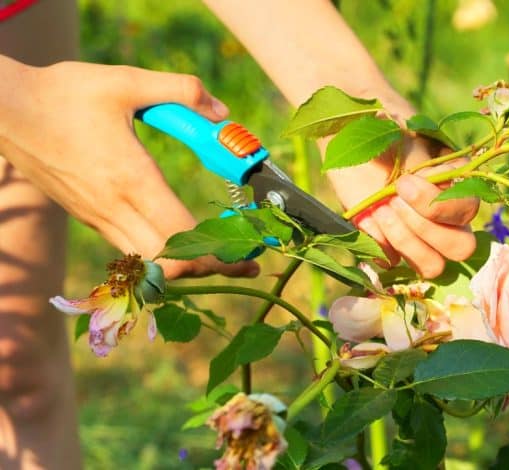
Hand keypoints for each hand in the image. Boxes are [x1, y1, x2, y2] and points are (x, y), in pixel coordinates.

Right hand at [0, 59, 257, 279]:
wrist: (4, 110)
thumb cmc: (63, 94)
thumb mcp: (125, 82)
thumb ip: (180, 91)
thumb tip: (221, 112)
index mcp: (130, 180)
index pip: (182, 236)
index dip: (219, 253)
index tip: (247, 255)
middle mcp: (114, 209)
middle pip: (169, 263)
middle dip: (210, 268)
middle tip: (241, 263)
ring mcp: (98, 218)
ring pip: (147, 262)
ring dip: (185, 265)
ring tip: (218, 255)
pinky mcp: (88, 217)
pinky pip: (130, 248)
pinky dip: (160, 254)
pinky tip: (180, 239)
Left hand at [326, 135, 479, 278]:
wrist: (351, 144)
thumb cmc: (385, 135)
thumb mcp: (409, 137)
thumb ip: (428, 159)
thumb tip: (430, 175)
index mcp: (459, 189)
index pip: (467, 211)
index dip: (437, 204)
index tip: (404, 181)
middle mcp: (446, 220)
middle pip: (460, 247)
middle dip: (424, 226)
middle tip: (394, 201)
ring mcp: (420, 239)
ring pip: (433, 265)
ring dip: (405, 240)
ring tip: (381, 211)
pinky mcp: (391, 248)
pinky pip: (393, 262)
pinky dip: (380, 244)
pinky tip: (368, 219)